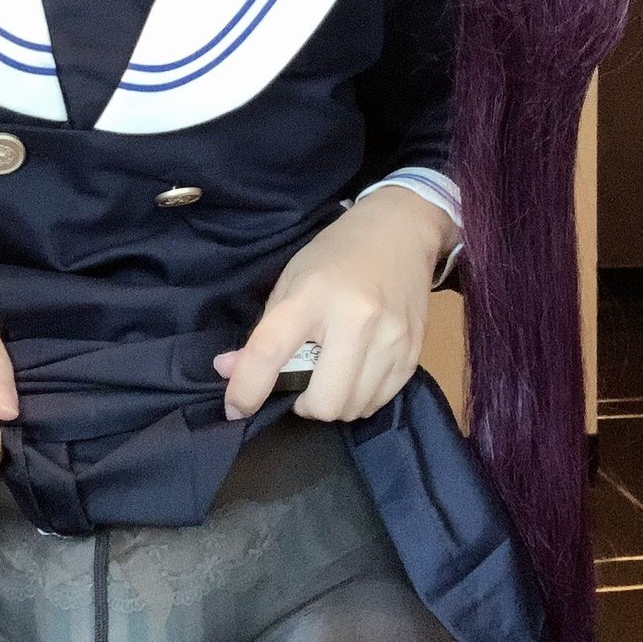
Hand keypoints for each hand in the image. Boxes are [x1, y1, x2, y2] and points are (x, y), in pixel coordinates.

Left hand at [213, 189, 453, 424]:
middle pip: (323, 401)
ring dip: (331, 403)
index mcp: (313, 295)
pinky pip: (378, 403)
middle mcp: (357, 319)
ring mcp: (391, 339)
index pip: (272, 351)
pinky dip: (358, 399)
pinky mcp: (414, 353)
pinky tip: (354, 373)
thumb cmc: (336, 255)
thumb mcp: (291, 281)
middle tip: (301, 381)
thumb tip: (228, 371)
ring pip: (352, 409)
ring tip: (329, 374)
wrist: (400, 232)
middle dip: (303, 402)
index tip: (235, 408)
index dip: (247, 388)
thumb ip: (263, 332)